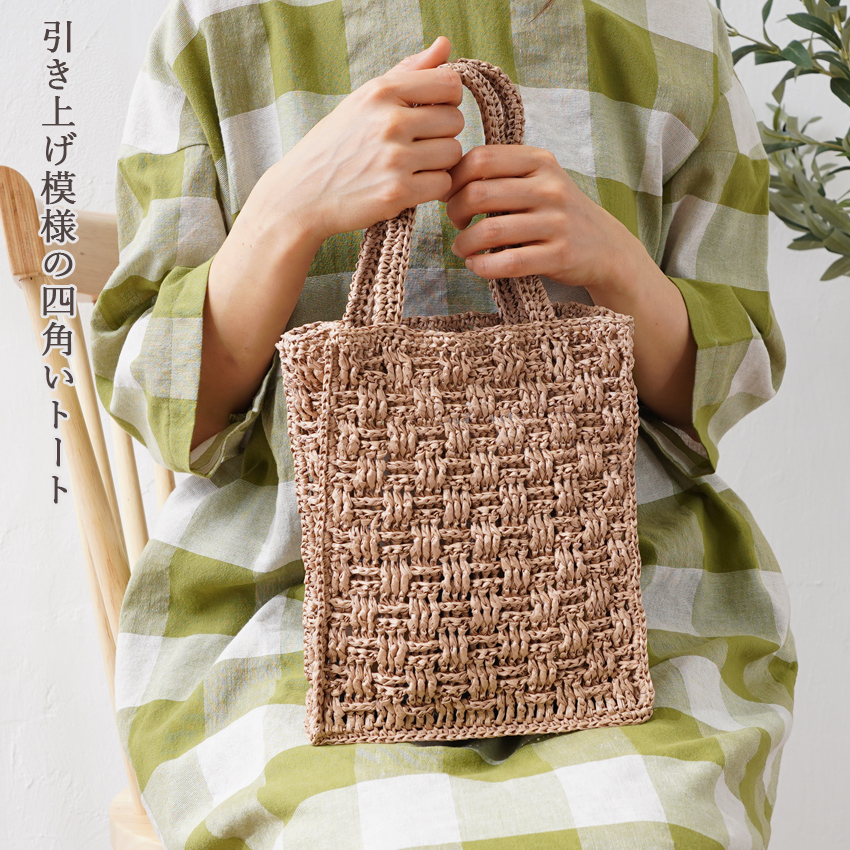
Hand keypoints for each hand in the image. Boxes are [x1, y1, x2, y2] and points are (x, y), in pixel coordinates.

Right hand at [252, 36, 463, 245]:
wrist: (300, 195)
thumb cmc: (334, 147)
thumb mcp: (363, 101)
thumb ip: (407, 72)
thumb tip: (445, 45)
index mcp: (381, 92)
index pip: (449, 84)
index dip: (448, 101)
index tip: (431, 113)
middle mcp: (390, 121)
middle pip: (455, 121)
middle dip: (443, 135)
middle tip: (419, 146)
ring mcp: (394, 158)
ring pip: (453, 154)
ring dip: (439, 163)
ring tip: (413, 167)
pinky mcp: (398, 192)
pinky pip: (442, 184)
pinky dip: (431, 188)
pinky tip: (410, 186)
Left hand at [444, 145, 642, 292]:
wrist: (607, 248)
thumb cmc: (558, 214)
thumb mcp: (539, 181)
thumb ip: (502, 175)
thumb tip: (446, 180)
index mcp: (540, 161)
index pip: (481, 159)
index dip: (455, 179)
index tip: (450, 196)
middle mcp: (550, 188)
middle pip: (478, 193)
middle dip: (455, 212)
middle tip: (456, 224)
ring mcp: (557, 222)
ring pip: (489, 231)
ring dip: (464, 243)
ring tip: (462, 249)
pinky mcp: (560, 255)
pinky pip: (508, 262)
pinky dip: (482, 267)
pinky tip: (476, 266)